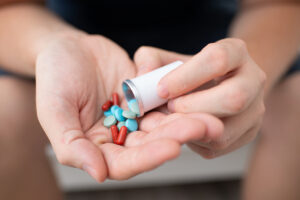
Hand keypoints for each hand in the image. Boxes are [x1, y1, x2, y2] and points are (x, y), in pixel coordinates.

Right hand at [35, 32, 222, 180]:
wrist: (68, 48)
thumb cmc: (54, 79)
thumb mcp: (54, 112)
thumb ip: (72, 146)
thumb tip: (98, 174)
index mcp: (97, 148)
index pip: (125, 163)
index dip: (148, 158)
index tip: (172, 148)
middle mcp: (119, 137)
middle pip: (151, 144)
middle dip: (177, 137)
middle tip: (205, 127)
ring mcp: (134, 117)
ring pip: (163, 125)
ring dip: (186, 122)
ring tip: (211, 118)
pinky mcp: (145, 98)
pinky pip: (164, 102)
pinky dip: (181, 102)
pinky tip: (200, 98)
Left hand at [133, 38, 265, 157]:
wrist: (218, 83)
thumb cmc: (189, 72)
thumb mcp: (169, 58)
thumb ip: (150, 60)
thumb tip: (143, 75)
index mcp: (235, 52)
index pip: (217, 59)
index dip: (185, 77)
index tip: (161, 90)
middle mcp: (253, 79)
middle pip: (234, 97)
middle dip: (193, 107)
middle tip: (169, 107)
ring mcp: (255, 108)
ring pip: (226, 129)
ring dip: (191, 128)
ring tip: (174, 119)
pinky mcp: (249, 132)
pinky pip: (220, 145)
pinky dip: (195, 141)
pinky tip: (184, 129)